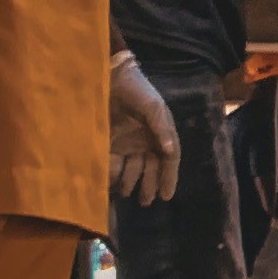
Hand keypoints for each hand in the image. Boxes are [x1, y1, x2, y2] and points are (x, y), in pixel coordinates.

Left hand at [106, 50, 180, 203]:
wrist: (109, 76)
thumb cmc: (136, 89)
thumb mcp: (153, 107)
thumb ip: (161, 129)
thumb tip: (169, 152)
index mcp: (161, 133)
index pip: (169, 159)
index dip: (168, 178)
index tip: (166, 196)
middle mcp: (144, 141)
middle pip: (150, 168)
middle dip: (148, 186)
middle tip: (145, 202)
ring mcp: (126, 142)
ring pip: (131, 169)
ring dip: (130, 183)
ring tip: (127, 193)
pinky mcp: (108, 142)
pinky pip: (112, 163)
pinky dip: (113, 174)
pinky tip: (112, 183)